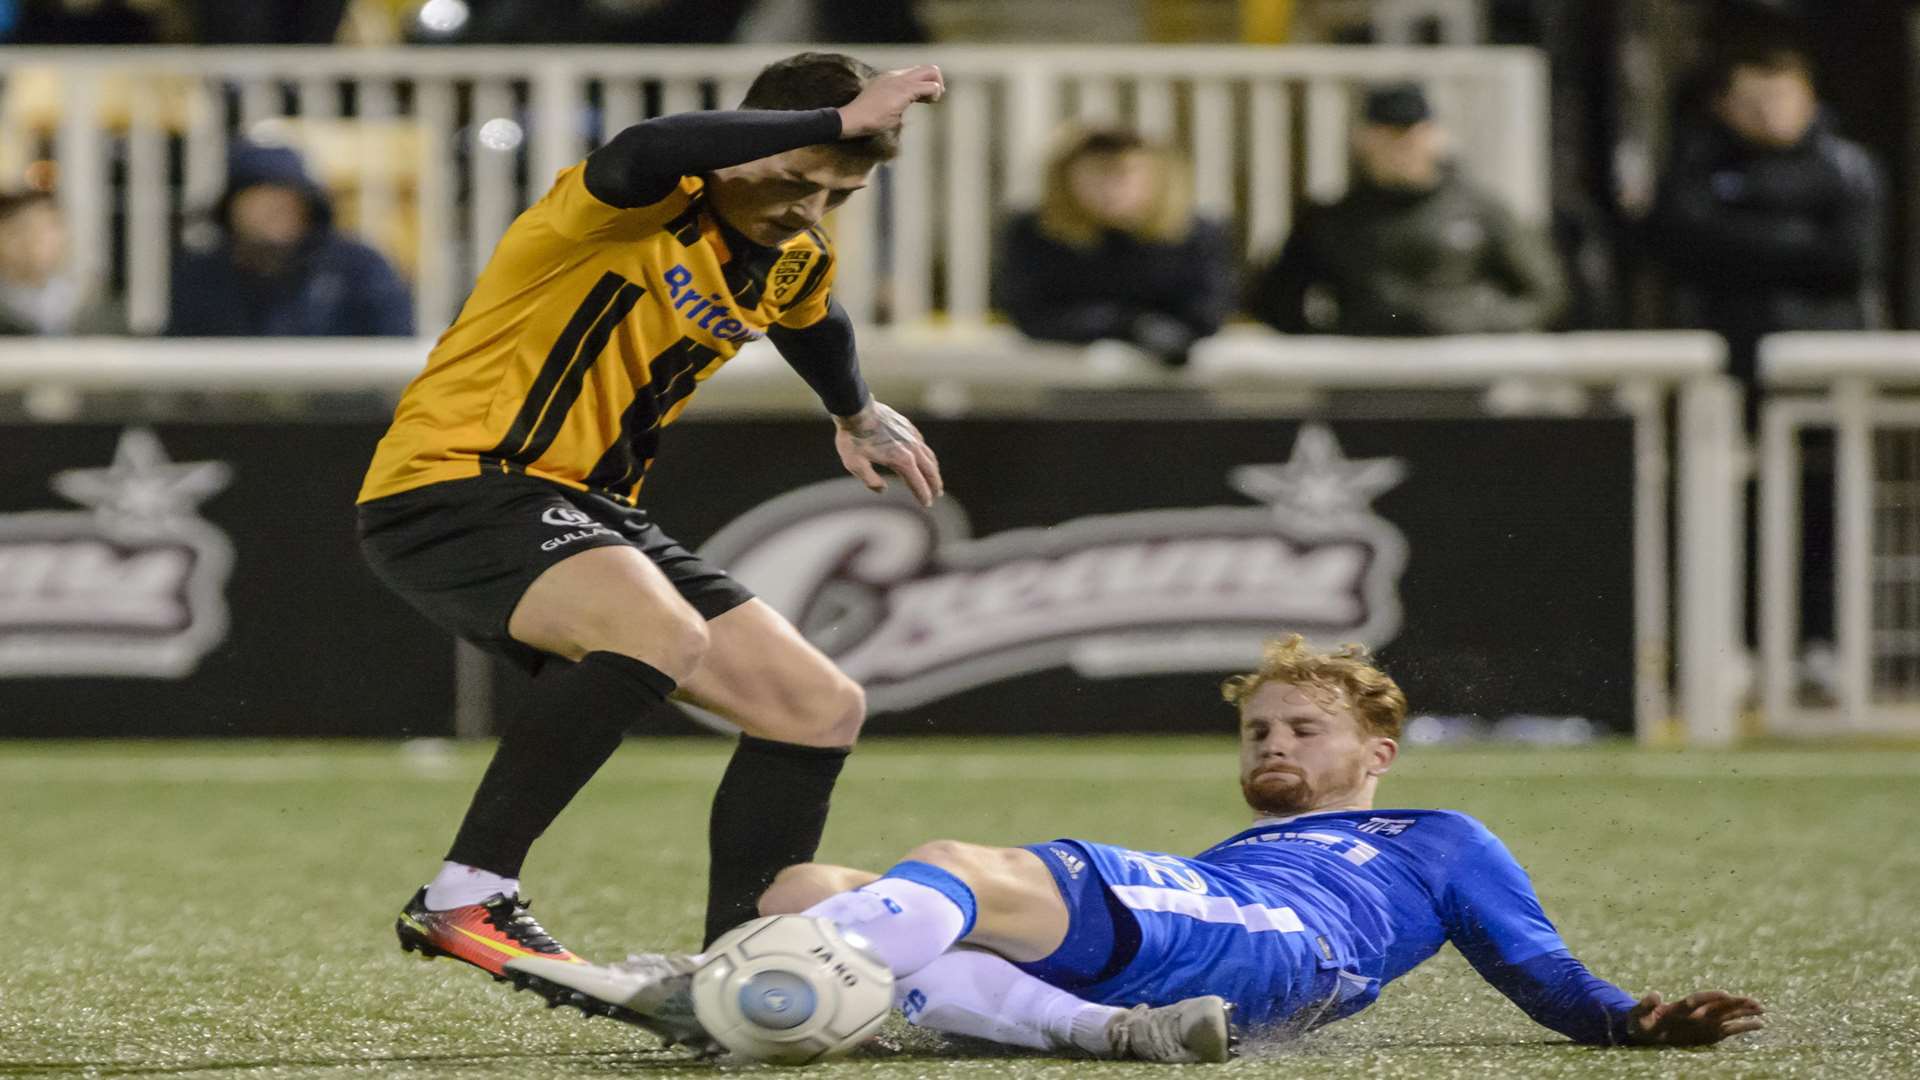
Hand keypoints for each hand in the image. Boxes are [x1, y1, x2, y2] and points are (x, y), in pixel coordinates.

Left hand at [834, 400, 942, 507]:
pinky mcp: (908, 427)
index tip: (927, 505)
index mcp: (902, 460)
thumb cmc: (853, 438)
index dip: (923, 495)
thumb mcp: (855, 465)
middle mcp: (912, 448)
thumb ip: (870, 480)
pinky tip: (924, 457)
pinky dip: (927, 455)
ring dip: (934, 470)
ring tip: (935, 479)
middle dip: (935, 485)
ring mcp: (911, 436)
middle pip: (930, 470)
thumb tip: (883, 489)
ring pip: (929, 456)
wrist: (856, 409)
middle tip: (937, 495)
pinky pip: (922, 444)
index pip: (918, 483)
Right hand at [838, 65, 943, 137]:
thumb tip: (901, 111)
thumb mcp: (882, 108)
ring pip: (931, 71)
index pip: (915, 73)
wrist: (853, 118)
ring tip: (932, 100)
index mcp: (889, 78)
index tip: (924, 99)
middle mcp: (896, 75)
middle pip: (926, 68)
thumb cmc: (865, 119)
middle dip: (936, 82)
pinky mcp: (905, 90)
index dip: (924, 85)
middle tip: (933, 99)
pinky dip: (935, 93)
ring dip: (937, 86)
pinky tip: (931, 101)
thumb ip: (895, 105)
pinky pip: (930, 86)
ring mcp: (900, 80)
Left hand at [1626, 990, 1765, 1045]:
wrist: (1646, 1030)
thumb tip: (1655, 993)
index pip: (1697, 1001)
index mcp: (1679, 1007)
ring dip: (1743, 1011)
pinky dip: (1744, 1027)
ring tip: (1761, 1008)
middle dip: (1735, 1003)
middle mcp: (1696, 1013)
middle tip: (1754, 1001)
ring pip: (1727, 1015)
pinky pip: (1730, 1029)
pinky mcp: (1710, 1033)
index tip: (1725, 994)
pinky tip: (1760, 1024)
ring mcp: (1705, 1022)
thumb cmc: (1641, 1022)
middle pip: (1718, 1006)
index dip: (1710, 997)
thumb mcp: (1639, 1015)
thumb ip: (1646, 1005)